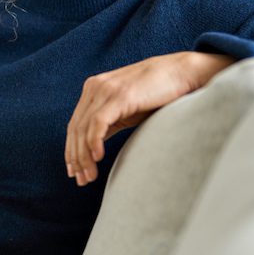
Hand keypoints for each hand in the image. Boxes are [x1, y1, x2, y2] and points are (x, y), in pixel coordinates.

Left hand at [66, 51, 232, 186]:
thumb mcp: (127, 110)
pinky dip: (94, 141)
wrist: (182, 73)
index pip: (75, 125)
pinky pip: (98, 122)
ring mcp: (105, 89)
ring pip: (84, 128)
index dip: (72, 150)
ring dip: (84, 156)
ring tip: (89, 177)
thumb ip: (108, 123)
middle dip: (76, 158)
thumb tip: (93, 148)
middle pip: (76, 129)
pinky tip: (98, 158)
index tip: (75, 172)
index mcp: (94, 90)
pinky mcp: (119, 95)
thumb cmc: (157, 94)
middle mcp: (95, 88)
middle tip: (81, 181)